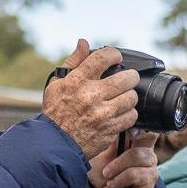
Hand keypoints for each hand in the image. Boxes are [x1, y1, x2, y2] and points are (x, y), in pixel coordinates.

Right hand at [42, 40, 139, 159]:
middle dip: (130, 76)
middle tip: (128, 79)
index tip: (116, 58)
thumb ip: (73, 62)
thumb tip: (84, 42)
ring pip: (132, 97)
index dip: (114, 54)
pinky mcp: (110, 129)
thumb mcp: (57, 84)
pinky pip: (131, 116)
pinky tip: (121, 113)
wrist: (55, 144)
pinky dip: (129, 114)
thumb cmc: (56, 112)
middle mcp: (91, 96)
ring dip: (130, 96)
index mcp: (77, 81)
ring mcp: (102, 114)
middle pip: (126, 78)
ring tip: (123, 97)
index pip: (103, 57)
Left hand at [87, 130, 159, 187]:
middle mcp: (146, 151)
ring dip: (118, 166)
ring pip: (139, 156)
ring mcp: (150, 166)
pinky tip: (114, 183)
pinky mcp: (150, 180)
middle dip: (123, 150)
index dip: (141, 125)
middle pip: (145, 138)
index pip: (146, 127)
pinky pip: (138, 174)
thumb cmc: (100, 171)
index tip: (130, 128)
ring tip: (107, 174)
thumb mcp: (101, 151)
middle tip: (107, 163)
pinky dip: (122, 178)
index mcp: (136, 140)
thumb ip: (112, 137)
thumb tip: (118, 122)